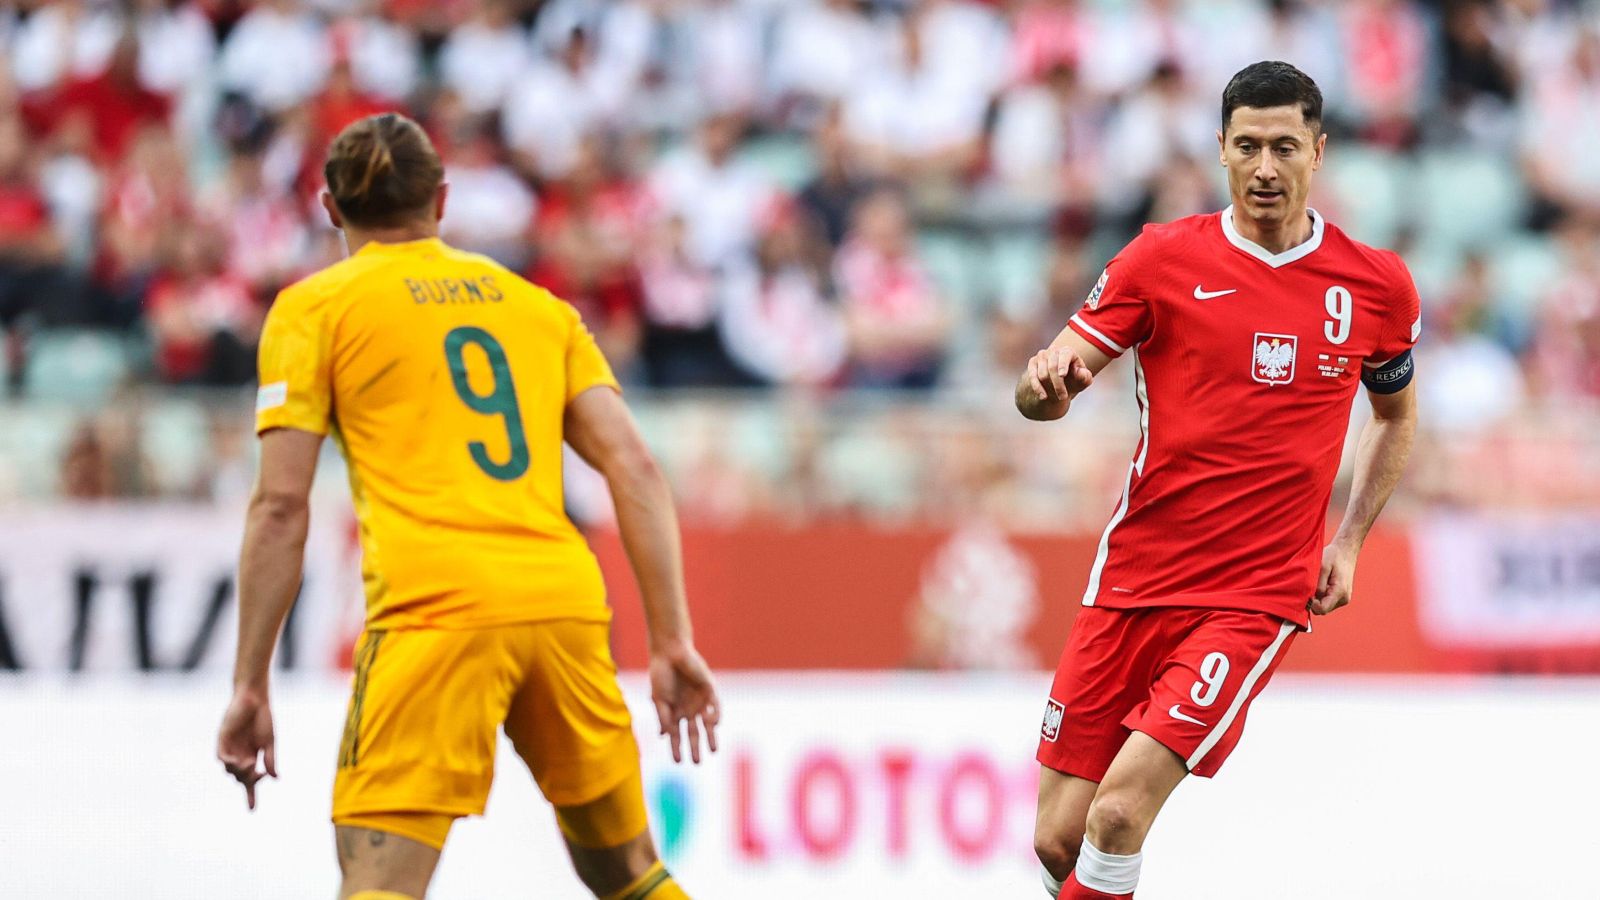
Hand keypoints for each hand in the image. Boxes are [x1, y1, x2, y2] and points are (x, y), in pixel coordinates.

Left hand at [217, 688, 276, 808]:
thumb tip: (275, 778)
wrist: (254, 698)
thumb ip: (271, 759)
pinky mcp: (222, 740)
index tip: (252, 810)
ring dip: (240, 772)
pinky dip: (229, 763)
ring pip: (230, 770)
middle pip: (241, 777)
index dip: (251, 795)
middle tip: (260, 774)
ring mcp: (229, 748)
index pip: (249, 780)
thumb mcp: (270, 742)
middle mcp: (239, 755)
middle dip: (250, 780)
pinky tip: (239, 762)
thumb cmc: (263, 718)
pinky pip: (222, 757)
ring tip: (251, 764)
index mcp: (251, 756)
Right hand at [650, 643, 719, 764]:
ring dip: (710, 736)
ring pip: (707, 723)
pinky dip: (715, 715)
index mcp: (675, 712)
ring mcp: (700, 701)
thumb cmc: (661, 675)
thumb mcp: (659, 699)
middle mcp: (689, 709)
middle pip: (694, 733)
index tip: (678, 762)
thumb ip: (663, 717)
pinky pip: (715, 706)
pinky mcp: (709, 690)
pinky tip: (715, 724)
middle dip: (695, 747)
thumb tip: (665, 737)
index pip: (677, 735)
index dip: (677, 748)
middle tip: (697, 762)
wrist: (670, 653)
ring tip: (713, 750)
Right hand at [1023, 347, 1094, 405]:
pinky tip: (1043, 397)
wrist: (1059, 383)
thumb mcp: (1083, 381)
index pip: (1065, 354)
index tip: (1062, 375)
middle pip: (1052, 367)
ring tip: (1058, 397)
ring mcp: (1042, 356)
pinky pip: (1032, 377)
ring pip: (1042, 374)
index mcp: (1068, 351)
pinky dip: (1037, 388)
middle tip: (1063, 397)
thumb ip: (1085, 377)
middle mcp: (1054, 350)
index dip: (1063, 364)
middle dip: (1058, 384)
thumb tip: (1079, 372)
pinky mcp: (1032, 363)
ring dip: (1050, 388)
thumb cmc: (1074, 380)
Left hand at [1311, 541, 1358, 615]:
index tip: (1306, 593)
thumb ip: (1318, 585)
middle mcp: (1344, 598)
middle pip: (1322, 610)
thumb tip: (1311, 599)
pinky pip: (1327, 601)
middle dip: (1314, 601)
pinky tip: (1323, 583)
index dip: (1311, 604)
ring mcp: (1344, 598)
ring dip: (1318, 598)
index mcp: (1340, 592)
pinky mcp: (1342, 596)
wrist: (1346, 551)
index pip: (1322, 609)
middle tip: (1311, 585)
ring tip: (1319, 582)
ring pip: (1324, 606)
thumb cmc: (1333, 557)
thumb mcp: (1322, 567)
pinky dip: (1322, 595)